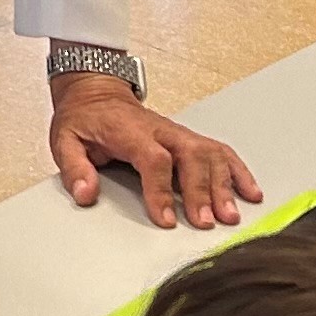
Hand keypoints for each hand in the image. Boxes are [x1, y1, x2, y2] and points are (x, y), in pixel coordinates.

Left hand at [47, 77, 261, 228]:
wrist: (96, 92)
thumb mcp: (65, 140)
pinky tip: (250, 192)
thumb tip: (86, 194)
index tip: (166, 219)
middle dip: (201, 191)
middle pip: (190, 156)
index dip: (161, 190)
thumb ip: (75, 168)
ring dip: (224, 185)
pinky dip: (238, 171)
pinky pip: (220, 151)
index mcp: (131, 131)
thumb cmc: (84, 118)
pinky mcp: (189, 138)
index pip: (153, 159)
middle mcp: (161, 131)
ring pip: (210, 154)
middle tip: (206, 222)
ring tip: (231, 215)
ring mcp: (179, 133)